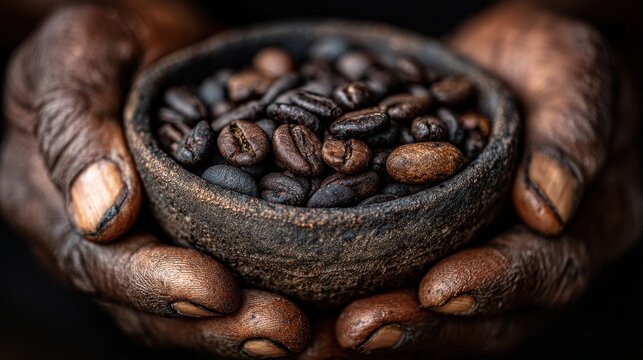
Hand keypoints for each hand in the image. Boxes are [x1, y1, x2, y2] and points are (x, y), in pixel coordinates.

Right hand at [0, 2, 309, 357]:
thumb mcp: (74, 58)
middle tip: (291, 333)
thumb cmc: (100, 34)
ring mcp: (153, 241)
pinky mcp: (199, 232)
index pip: (101, 265)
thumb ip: (76, 129)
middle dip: (223, 327)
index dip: (159, 285)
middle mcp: (104, 240)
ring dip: (255, 328)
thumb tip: (103, 215)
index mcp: (55, 205)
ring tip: (320, 340)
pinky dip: (275, 296)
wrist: (144, 35)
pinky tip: (326, 308)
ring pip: (197, 308)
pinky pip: (232, 275)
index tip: (220, 292)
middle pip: (156, 307)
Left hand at [300, 2, 642, 357]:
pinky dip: (350, 292)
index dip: (493, 285)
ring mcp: (473, 255)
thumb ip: (570, 138)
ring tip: (312, 341)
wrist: (511, 64)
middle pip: (479, 317)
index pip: (542, 269)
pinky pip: (395, 276)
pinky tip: (304, 302)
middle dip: (416, 328)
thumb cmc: (555, 64)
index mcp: (581, 229)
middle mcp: (523, 258)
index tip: (437, 291)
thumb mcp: (577, 79)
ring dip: (374, 328)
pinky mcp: (429, 243)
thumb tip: (547, 210)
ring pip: (430, 312)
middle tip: (354, 333)